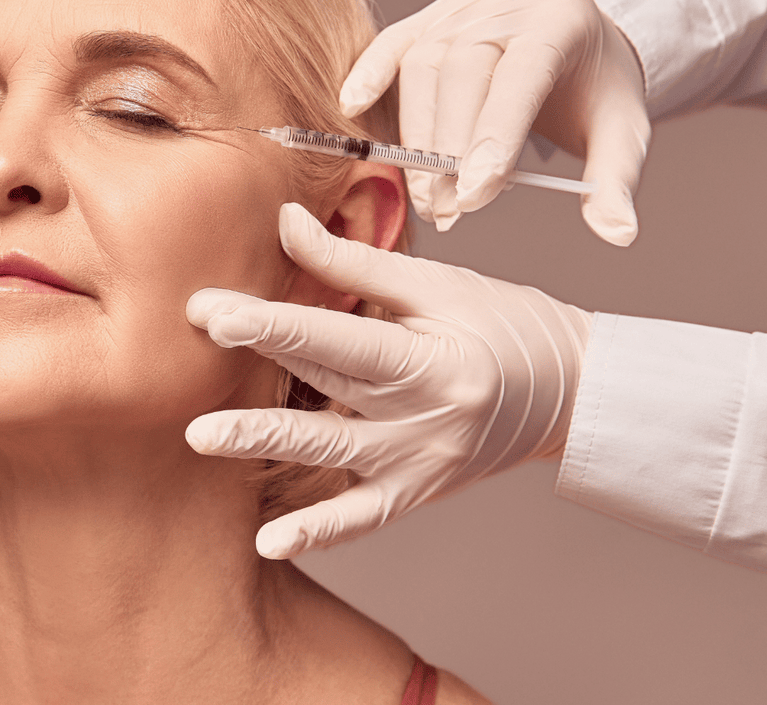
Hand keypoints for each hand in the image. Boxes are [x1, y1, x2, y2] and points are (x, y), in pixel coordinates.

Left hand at [184, 203, 592, 557]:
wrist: (570, 394)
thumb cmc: (505, 326)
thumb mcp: (438, 286)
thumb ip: (354, 264)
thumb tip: (285, 222)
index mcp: (436, 360)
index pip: (339, 339)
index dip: (274, 323)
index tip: (214, 310)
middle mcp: (427, 419)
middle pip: (327, 385)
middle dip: (258, 360)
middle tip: (197, 341)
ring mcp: (418, 463)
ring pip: (330, 451)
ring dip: (263, 444)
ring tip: (201, 437)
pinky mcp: (413, 492)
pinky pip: (361, 518)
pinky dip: (319, 532)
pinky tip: (270, 544)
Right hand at [341, 0, 649, 245]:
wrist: (581, 37)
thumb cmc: (596, 88)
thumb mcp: (622, 131)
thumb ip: (616, 182)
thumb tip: (619, 234)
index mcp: (564, 18)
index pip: (521, 74)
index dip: (493, 136)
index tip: (474, 196)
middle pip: (464, 69)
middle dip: (450, 147)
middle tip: (446, 210)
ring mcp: (465, 3)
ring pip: (424, 62)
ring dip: (417, 134)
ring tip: (427, 194)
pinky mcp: (431, 14)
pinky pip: (392, 41)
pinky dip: (369, 73)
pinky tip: (353, 109)